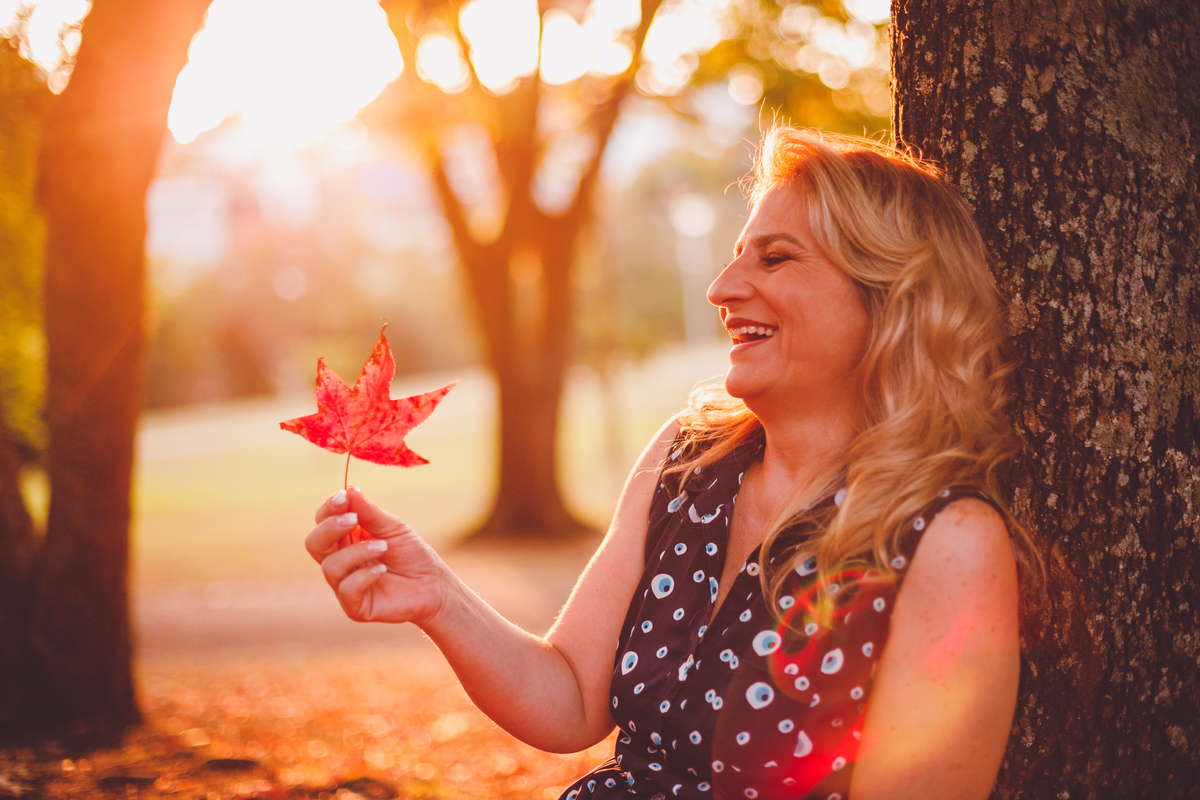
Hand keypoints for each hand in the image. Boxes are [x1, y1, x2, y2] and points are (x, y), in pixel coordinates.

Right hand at [306, 486, 447, 626]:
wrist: (434, 585)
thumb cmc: (411, 554)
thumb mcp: (392, 527)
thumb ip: (369, 512)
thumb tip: (349, 489)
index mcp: (345, 539)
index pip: (322, 522)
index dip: (329, 509)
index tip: (344, 497)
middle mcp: (340, 561)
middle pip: (314, 544)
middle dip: (330, 528)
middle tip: (353, 519)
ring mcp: (344, 585)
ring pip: (329, 567)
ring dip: (356, 552)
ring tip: (383, 546)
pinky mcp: (355, 607)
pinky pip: (346, 590)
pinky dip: (364, 576)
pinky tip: (382, 569)